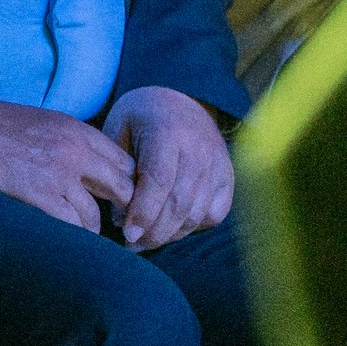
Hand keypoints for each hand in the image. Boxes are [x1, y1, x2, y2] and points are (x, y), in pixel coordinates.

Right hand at [0, 98, 136, 233]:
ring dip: (91, 228)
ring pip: (94, 214)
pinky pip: (71, 225)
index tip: (118, 194)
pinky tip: (67, 236)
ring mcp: (58, 175)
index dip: (125, 181)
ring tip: (85, 233)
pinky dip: (72, 234)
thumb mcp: (45, 120)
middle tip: (114, 220)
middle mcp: (75, 152)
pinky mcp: (39, 195)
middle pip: (120, 188)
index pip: (123, 161)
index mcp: (77, 130)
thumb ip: (73, 140)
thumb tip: (94, 167)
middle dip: (119, 207)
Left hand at [102, 86, 233, 251]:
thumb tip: (120, 215)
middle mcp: (199, 151)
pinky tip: (170, 229)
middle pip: (179, 203)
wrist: (182, 100)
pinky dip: (191, 227)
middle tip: (130, 244)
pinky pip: (213, 214)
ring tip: (144, 242)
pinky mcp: (228, 179)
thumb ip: (118, 168)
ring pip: (196, 213)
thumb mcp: (119, 127)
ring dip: (170, 234)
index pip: (158, 180)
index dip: (143, 211)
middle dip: (154, 231)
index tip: (126, 233)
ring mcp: (218, 166)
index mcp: (168, 133)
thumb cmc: (141, 117)